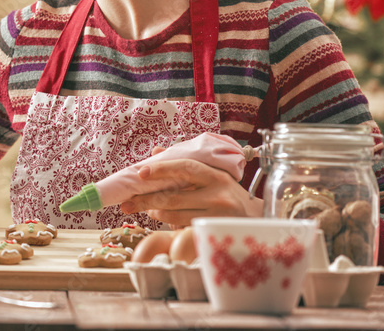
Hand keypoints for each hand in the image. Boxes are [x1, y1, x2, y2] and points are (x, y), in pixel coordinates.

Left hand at [119, 158, 262, 227]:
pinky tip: (163, 220)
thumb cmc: (227, 192)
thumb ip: (185, 164)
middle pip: (173, 198)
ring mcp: (216, 217)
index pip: (184, 168)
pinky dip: (169, 225)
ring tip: (147, 209)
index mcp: (215, 176)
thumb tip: (156, 151)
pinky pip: (183, 230)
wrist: (256, 218)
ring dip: (155, 213)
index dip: (161, 169)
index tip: (140, 172)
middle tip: (127, 202)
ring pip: (175, 216)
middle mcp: (217, 195)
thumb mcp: (212, 174)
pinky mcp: (213, 233)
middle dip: (146, 200)